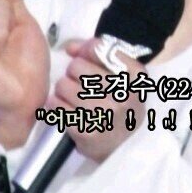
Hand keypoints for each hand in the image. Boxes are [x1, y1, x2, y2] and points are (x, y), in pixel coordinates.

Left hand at [47, 38, 145, 162]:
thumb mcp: (122, 76)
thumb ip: (98, 54)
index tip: (88, 60)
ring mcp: (104, 114)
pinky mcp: (86, 131)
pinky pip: (57, 106)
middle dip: (74, 72)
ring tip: (73, 95)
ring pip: (63, 85)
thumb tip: (70, 47)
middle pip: (76, 66)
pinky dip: (56, 104)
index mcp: (135, 76)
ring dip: (64, 89)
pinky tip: (66, 108)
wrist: (127, 145)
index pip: (100, 49)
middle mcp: (122, 94)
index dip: (87, 51)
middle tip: (80, 82)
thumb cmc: (122, 103)